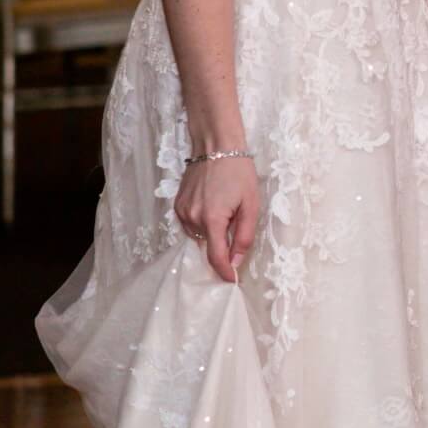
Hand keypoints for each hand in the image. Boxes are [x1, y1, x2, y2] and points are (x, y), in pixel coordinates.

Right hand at [174, 156, 258, 282]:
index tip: (232, 282)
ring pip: (198, 237)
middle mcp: (192, 218)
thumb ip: (243, 237)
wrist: (216, 145)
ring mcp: (182, 212)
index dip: (224, 273)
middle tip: (236, 222)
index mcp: (212, 219)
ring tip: (225, 209)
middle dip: (222, 245)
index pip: (216, 257)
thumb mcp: (250, 205)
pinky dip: (202, 224)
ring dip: (212, 234)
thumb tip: (236, 262)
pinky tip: (213, 206)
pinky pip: (190, 226)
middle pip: (207, 247)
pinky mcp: (177, 205)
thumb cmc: (239, 173)